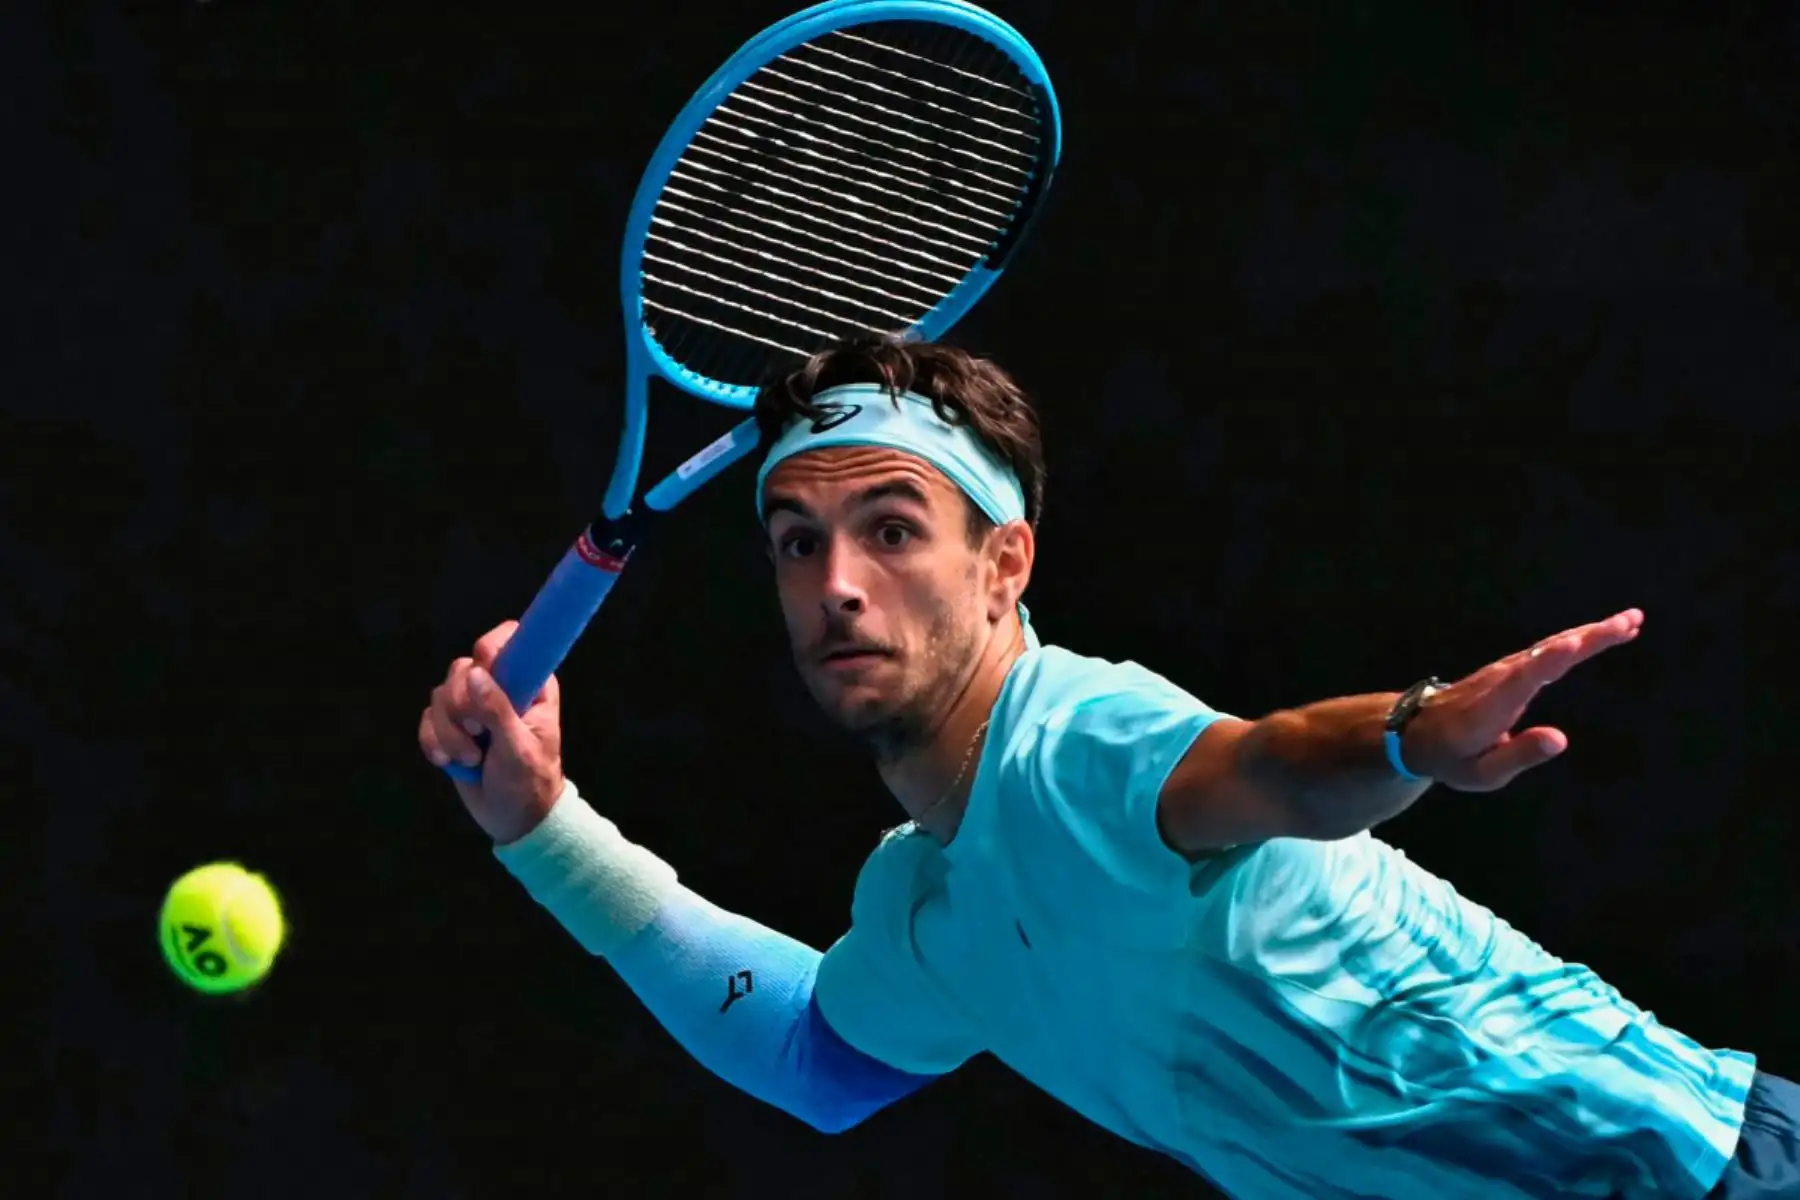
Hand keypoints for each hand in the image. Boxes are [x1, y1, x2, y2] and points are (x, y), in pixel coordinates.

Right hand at [418, 620, 565, 843]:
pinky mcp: (451, 727)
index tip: (482, 670)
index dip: (490, 649)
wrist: (514, 819)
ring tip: (470, 760)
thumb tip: (475, 671)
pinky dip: (433, 742)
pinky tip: (448, 762)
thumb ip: (498, 710)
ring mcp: (473, 707)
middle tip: (477, 735)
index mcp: (529, 684)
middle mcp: (500, 687)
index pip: (509, 640)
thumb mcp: (518, 749)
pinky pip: (427, 719)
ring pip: (440, 695)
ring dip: (448, 732)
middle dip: (461, 707)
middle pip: (462, 669)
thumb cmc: (529, 782)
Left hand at [1402, 608, 1643, 792]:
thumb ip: (1519, 755)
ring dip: (1590, 632)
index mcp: (1492, 707)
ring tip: (1631, 621)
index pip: (1523, 679)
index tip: (1575, 642)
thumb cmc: (1452, 758)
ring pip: (1551, 646)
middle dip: (1587, 637)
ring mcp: (1505, 669)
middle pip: (1546, 653)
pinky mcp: (1512, 667)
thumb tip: (1560, 739)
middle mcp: (1501, 679)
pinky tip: (1601, 633)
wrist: (1417, 732)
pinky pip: (1548, 649)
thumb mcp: (1482, 774)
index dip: (1549, 660)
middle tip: (1629, 622)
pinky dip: (1577, 639)